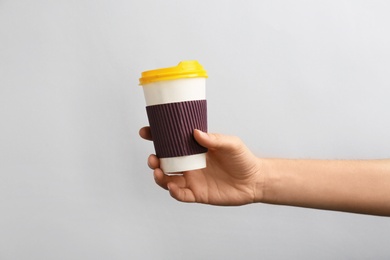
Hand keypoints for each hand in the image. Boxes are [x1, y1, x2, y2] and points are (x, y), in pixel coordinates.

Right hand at [139, 127, 263, 205]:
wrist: (255, 180)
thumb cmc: (243, 159)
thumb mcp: (230, 144)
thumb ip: (214, 139)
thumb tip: (196, 132)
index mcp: (194, 149)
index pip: (171, 142)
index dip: (156, 137)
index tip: (146, 132)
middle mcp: (190, 164)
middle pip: (164, 162)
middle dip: (154, 160)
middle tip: (153, 158)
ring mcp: (192, 179)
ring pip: (168, 179)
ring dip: (159, 177)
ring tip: (158, 172)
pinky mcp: (197, 194)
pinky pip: (181, 194)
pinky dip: (174, 192)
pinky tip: (173, 187)